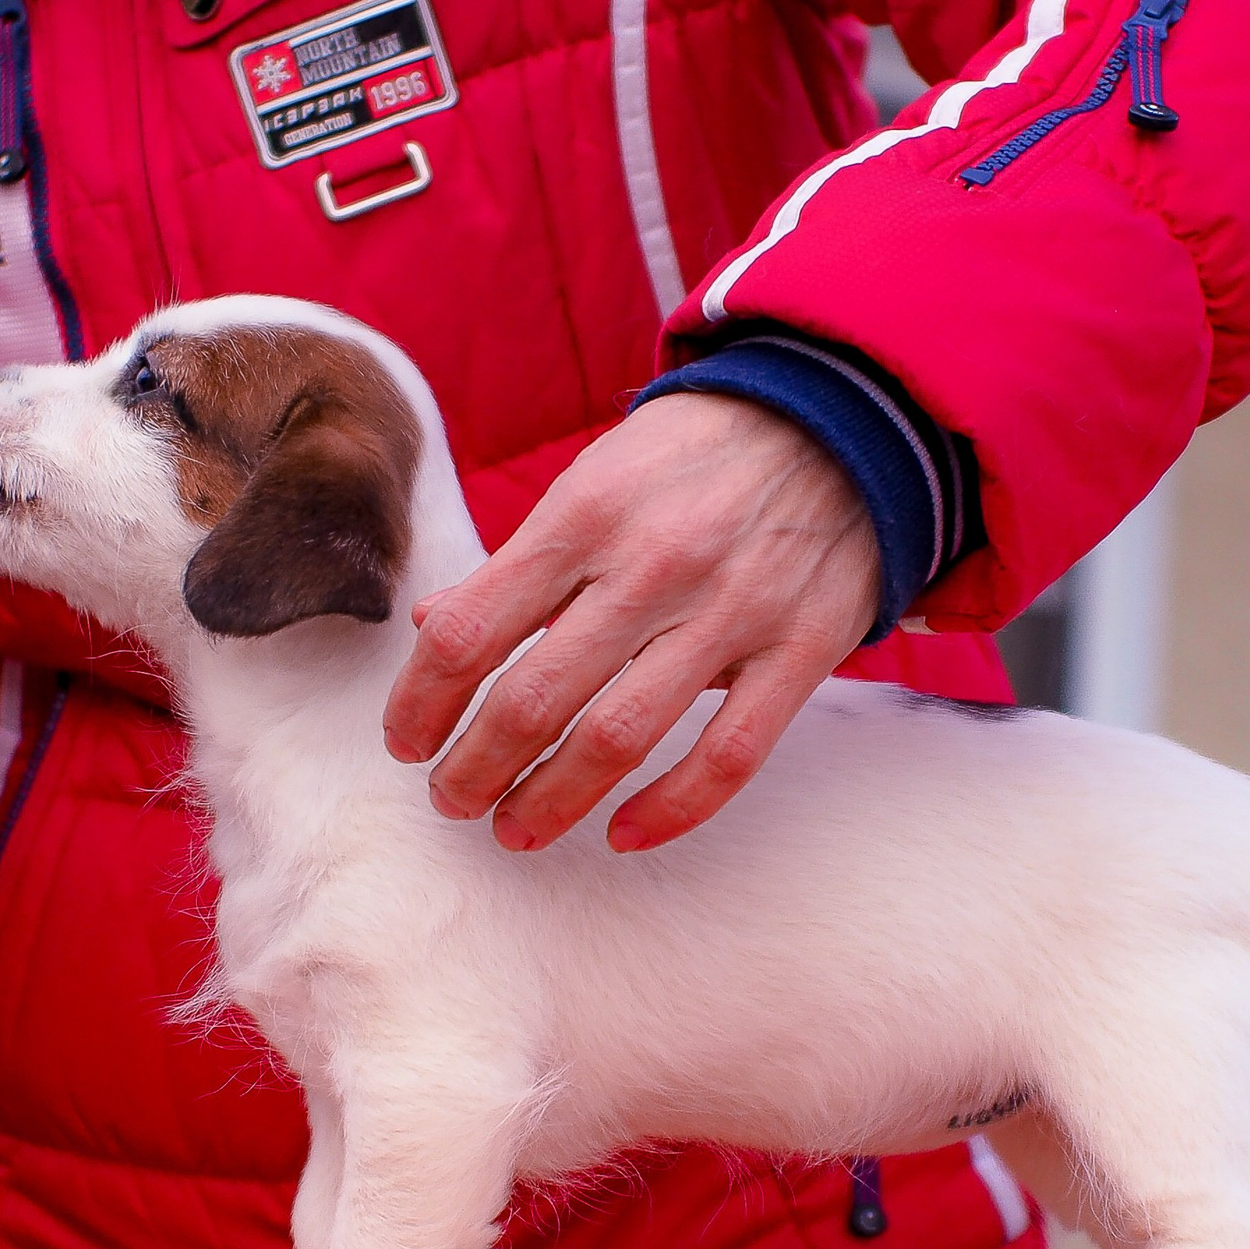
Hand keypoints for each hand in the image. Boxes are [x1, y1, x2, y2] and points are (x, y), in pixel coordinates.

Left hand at [382, 393, 877, 852]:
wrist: (843, 414)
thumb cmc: (695, 459)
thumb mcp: (595, 480)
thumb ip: (519, 562)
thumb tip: (436, 627)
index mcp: (585, 514)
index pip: (472, 630)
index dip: (422, 701)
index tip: (406, 742)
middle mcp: (652, 566)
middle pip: (533, 699)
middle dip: (474, 768)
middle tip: (452, 799)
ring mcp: (732, 612)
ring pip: (619, 738)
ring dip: (551, 801)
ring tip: (514, 828)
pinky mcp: (800, 651)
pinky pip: (728, 756)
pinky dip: (670, 809)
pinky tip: (621, 834)